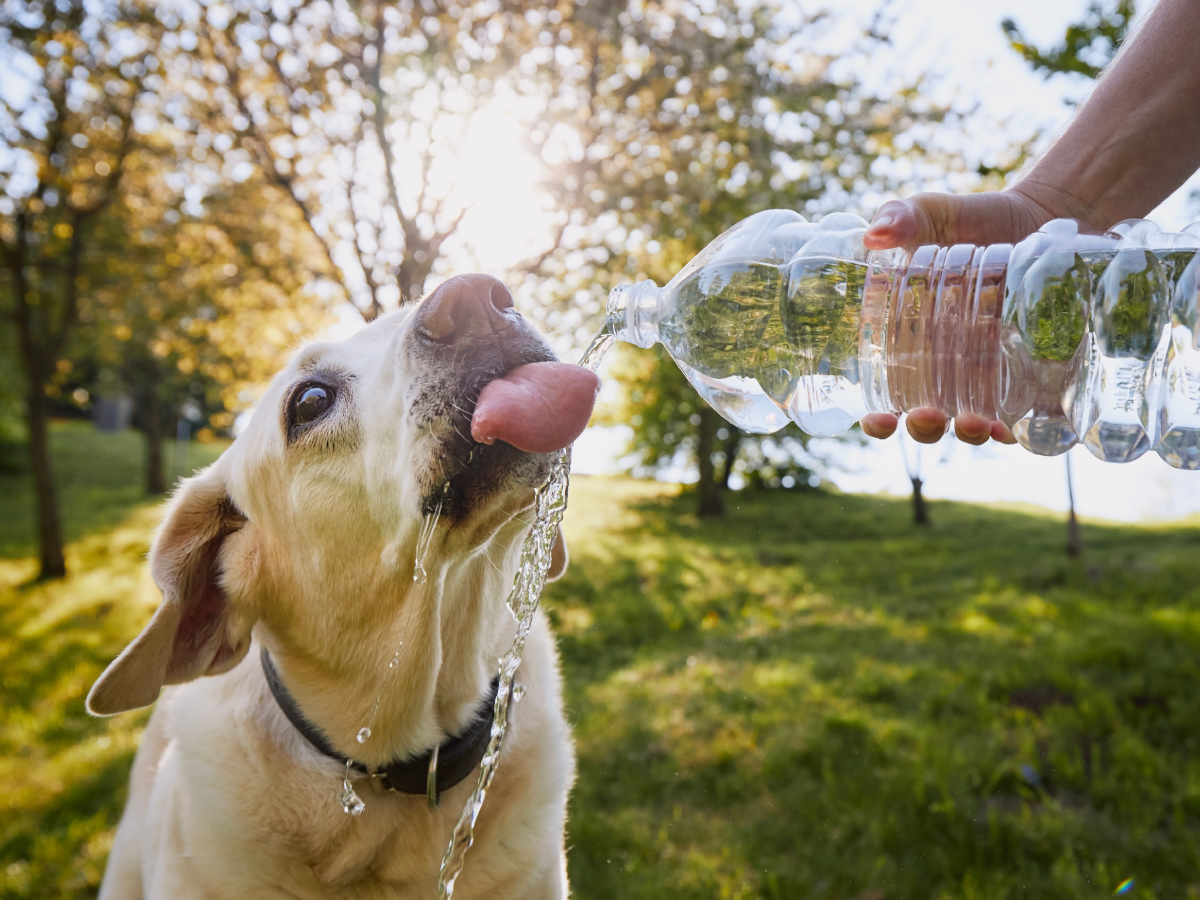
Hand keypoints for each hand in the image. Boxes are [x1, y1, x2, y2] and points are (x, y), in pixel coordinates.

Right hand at [857, 190, 1060, 444]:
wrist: (1041, 216)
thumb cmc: (974, 219)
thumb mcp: (932, 213)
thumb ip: (900, 218)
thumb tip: (875, 235)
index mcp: (907, 342)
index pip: (883, 394)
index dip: (877, 418)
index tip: (876, 420)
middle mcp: (945, 369)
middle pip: (926, 419)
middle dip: (925, 428)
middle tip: (928, 415)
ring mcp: (988, 374)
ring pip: (972, 424)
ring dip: (970, 433)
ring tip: (975, 424)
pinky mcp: (1029, 371)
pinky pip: (1021, 413)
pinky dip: (1016, 428)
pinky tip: (1013, 429)